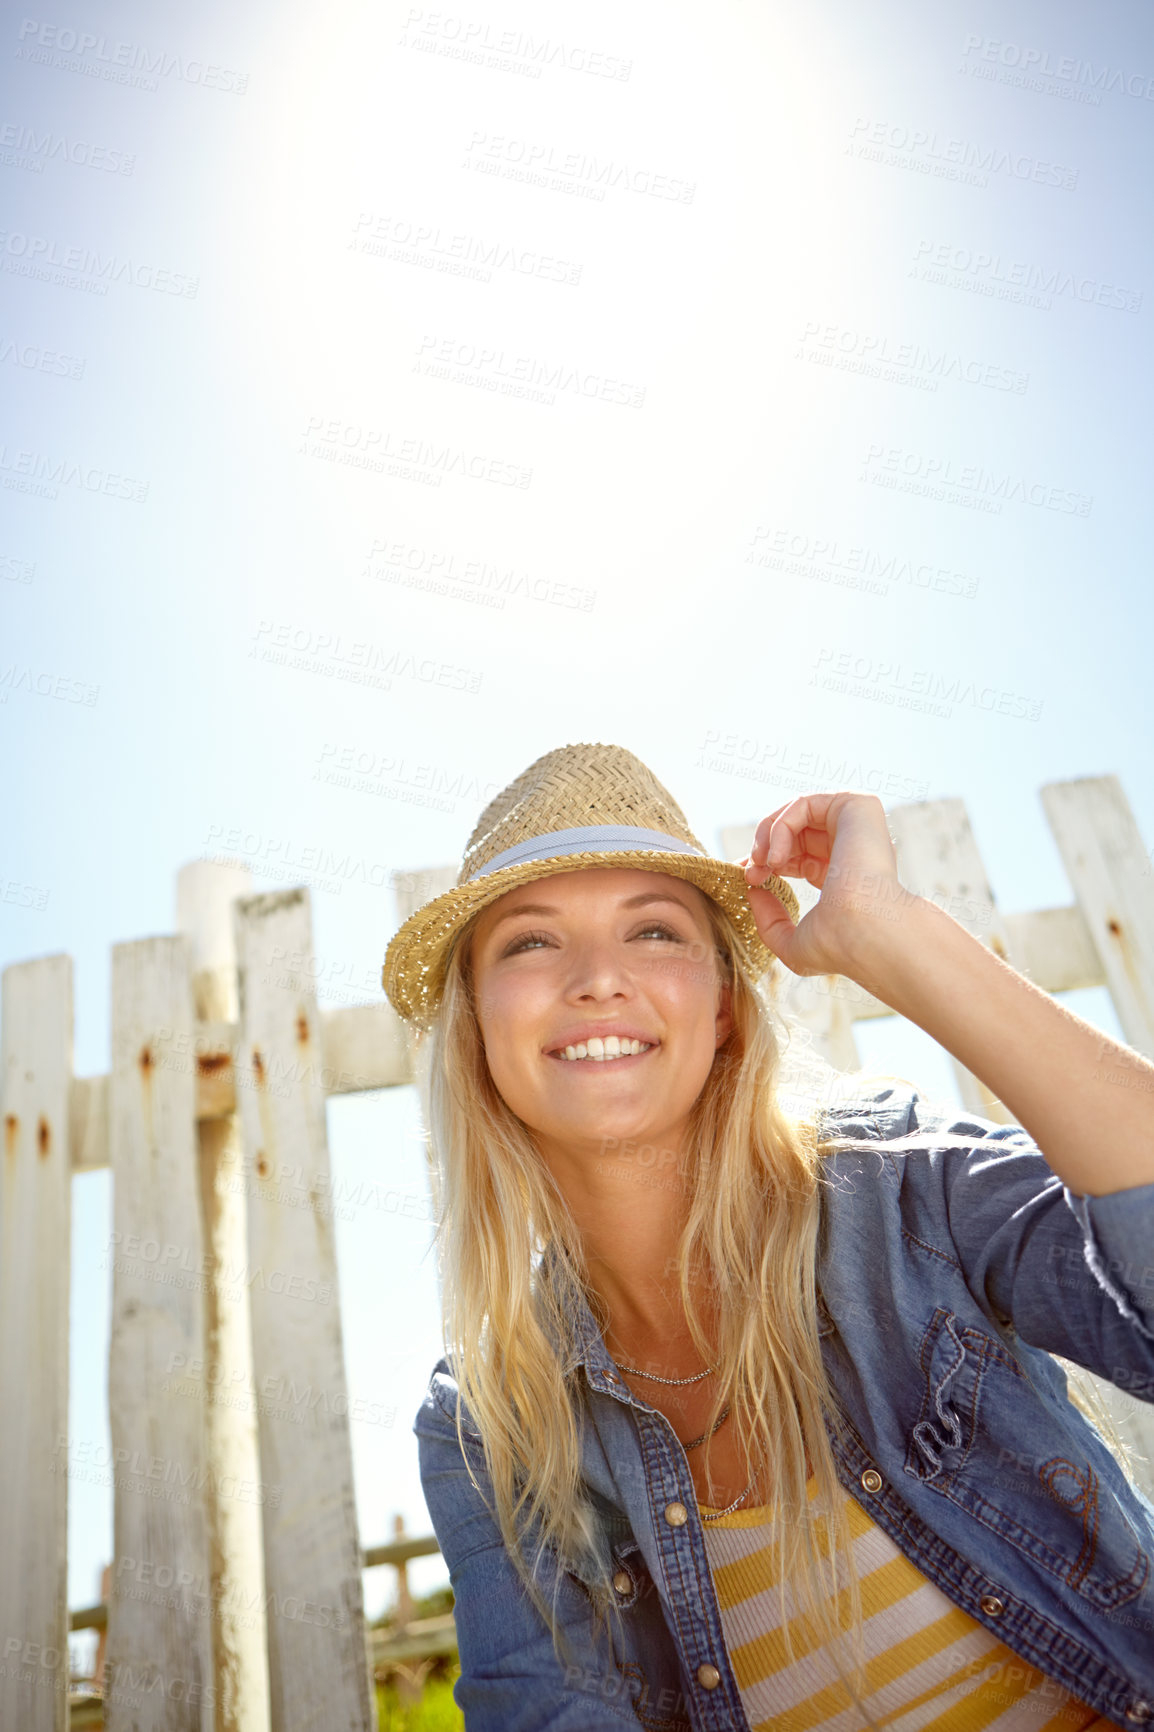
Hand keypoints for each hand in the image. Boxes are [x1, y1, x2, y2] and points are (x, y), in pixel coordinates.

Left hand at [739, 791, 911, 978]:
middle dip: (762, 849)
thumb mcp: (793, 943)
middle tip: (750, 874)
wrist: (865, 931)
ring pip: (796, 812)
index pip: (796, 856)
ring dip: (767, 835)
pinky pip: (804, 803)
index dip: (765, 863)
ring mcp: (856, 827)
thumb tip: (754, 890)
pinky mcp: (856, 807)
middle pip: (793, 833)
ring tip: (760, 864)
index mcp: (842, 876)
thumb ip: (770, 922)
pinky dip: (780, 826)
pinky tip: (776, 858)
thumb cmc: (838, 945)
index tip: (746, 879)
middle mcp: (851, 848)